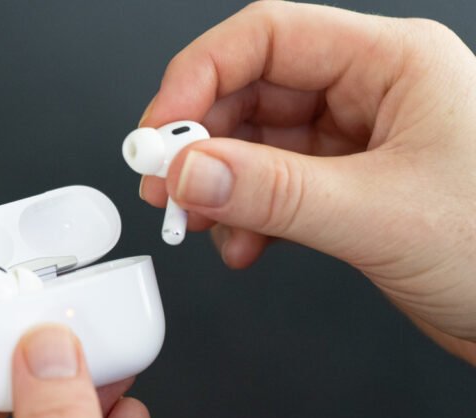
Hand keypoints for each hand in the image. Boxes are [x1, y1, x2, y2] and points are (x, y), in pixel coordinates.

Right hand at [139, 1, 475, 362]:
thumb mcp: (381, 213)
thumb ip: (275, 192)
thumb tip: (192, 171)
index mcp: (393, 63)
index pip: (268, 36)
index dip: (200, 76)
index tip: (161, 127)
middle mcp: (372, 94)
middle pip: (253, 91)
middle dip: (202, 141)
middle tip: (166, 182)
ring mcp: (358, 144)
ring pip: (258, 145)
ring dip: (220, 185)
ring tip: (198, 220)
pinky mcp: (349, 190)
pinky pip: (275, 188)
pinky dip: (248, 216)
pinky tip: (243, 244)